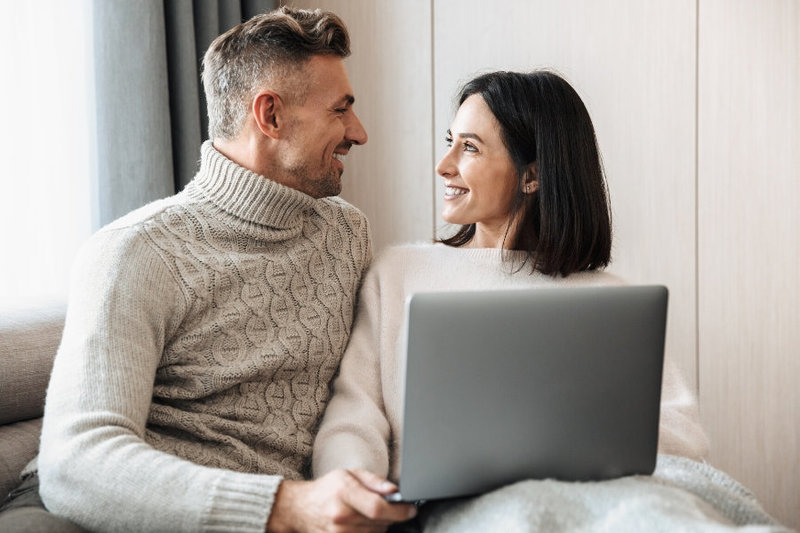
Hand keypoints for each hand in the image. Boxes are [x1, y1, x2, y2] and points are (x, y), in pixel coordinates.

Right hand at [266, 469, 416, 532]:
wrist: (300, 508)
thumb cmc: (328, 488)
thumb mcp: (350, 474)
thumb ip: (374, 481)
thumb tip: (394, 490)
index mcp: (344, 492)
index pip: (377, 508)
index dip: (399, 511)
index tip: (410, 509)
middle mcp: (340, 515)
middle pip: (380, 523)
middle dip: (390, 516)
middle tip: (387, 507)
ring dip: (379, 526)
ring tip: (367, 514)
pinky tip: (362, 524)